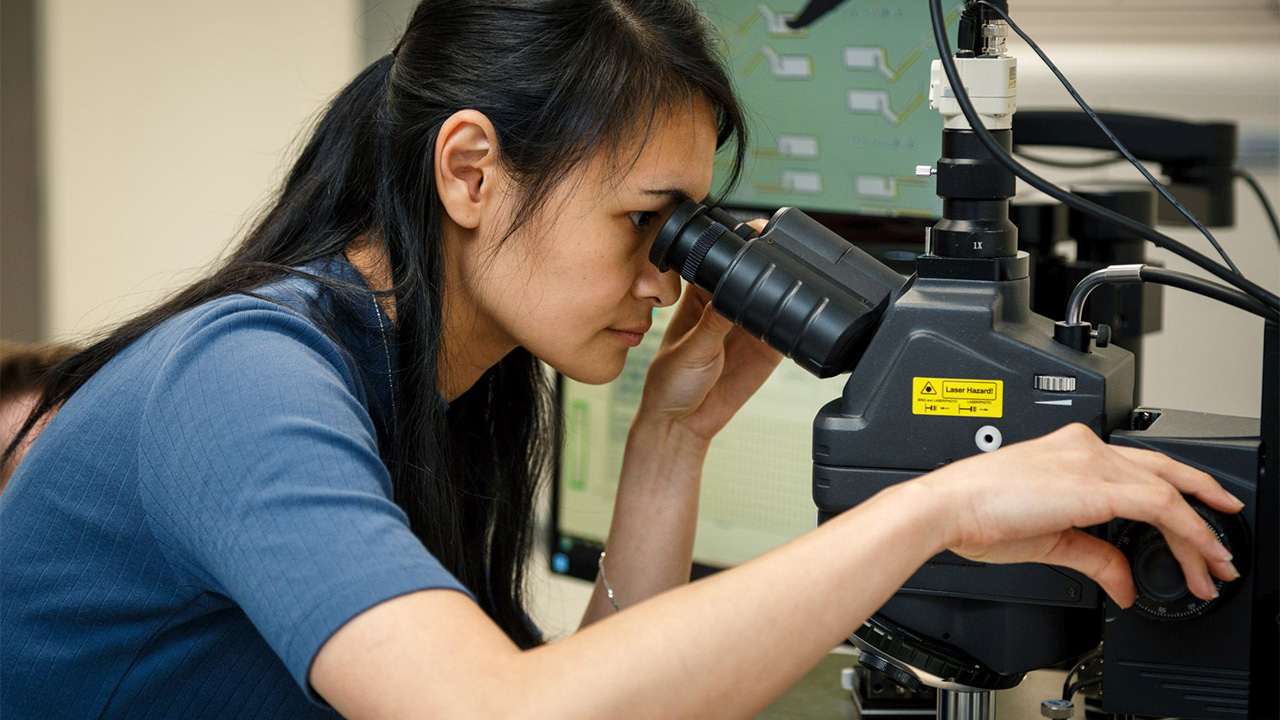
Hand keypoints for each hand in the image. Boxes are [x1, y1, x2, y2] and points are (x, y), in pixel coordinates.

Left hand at [638, 224, 783, 442]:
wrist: (684, 425)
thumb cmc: (669, 384)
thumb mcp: (691, 349)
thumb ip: (714, 321)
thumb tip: (733, 288)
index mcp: (699, 295)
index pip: (720, 262)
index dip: (736, 248)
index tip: (752, 237)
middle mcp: (725, 306)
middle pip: (752, 276)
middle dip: (765, 267)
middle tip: (776, 262)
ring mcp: (748, 327)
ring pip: (772, 299)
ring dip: (783, 293)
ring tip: (786, 293)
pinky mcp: (767, 349)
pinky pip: (786, 329)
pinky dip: (795, 322)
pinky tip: (795, 320)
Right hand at [916, 423, 1243, 606]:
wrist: (947, 507)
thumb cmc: (977, 515)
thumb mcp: (1049, 540)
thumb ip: (1095, 556)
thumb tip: (1122, 583)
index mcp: (1070, 450)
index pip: (1140, 470)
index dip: (1177, 498)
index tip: (1195, 530)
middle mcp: (1086, 447)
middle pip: (1166, 475)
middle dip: (1205, 509)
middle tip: (1222, 548)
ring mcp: (1092, 460)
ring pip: (1170, 492)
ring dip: (1199, 534)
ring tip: (1214, 567)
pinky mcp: (1096, 483)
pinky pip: (1161, 504)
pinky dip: (1187, 532)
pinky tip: (1197, 555)